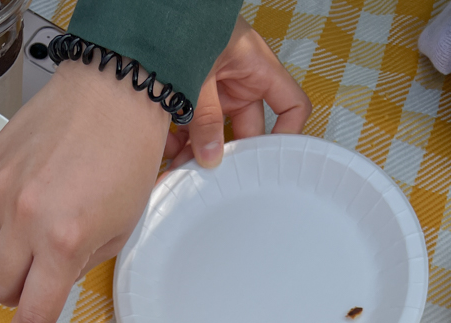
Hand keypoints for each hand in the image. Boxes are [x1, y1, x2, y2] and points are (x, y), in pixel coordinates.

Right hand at [0, 59, 168, 322]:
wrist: (111, 92)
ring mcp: (0, 192)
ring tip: (29, 241)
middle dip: (15, 294)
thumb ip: (80, 264)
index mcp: (64, 242)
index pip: (32, 311)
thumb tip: (53, 282)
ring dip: (1, 261)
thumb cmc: (126, 160)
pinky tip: (21, 209)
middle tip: (35, 281)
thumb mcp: (119, 229)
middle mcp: (24, 220)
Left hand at [163, 17, 310, 169]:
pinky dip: (180, 142)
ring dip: (198, 153)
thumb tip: (211, 158)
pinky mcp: (196, 96)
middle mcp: (242, 82)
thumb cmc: (188, 23)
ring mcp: (219, 90)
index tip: (272, 163)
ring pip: (216, 134)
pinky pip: (194, 127)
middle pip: (247, 131)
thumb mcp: (200, 74)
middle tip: (212, 178)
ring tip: (180, 170)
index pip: (292, 105)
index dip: (288, 134)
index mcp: (257, 69)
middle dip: (228, 156)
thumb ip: (205, 117)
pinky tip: (167, 152)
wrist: (159, 10)